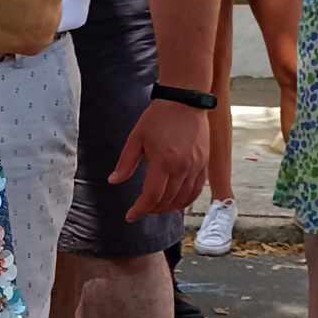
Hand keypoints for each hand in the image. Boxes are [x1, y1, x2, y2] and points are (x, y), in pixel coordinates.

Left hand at [111, 96, 207, 220]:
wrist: (186, 101)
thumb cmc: (159, 117)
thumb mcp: (136, 138)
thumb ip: (125, 163)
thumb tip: (113, 181)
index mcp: (164, 162)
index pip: (151, 196)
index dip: (140, 210)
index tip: (130, 216)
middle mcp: (182, 168)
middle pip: (166, 201)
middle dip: (151, 210)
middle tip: (140, 210)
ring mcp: (196, 167)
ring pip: (182, 199)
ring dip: (167, 207)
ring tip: (155, 207)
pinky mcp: (204, 165)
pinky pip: (196, 191)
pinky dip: (185, 201)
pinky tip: (175, 201)